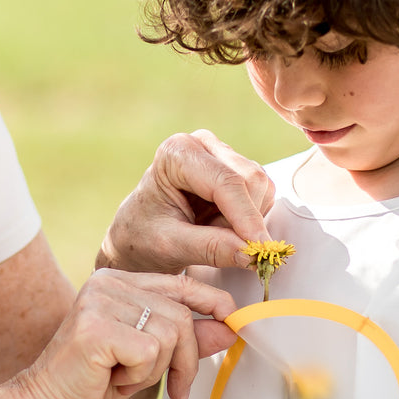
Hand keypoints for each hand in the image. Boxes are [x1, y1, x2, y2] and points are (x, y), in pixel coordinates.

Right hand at [14, 269, 237, 398]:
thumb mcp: (150, 359)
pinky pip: (149, 352)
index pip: (181, 284)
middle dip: (186, 359)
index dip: (213, 303)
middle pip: (180, 314)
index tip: (232, 325)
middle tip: (172, 386)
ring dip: (156, 370)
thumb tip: (231, 327)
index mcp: (118, 281)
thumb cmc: (95, 382)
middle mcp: (107, 282)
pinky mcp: (95, 327)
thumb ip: (186, 340)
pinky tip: (112, 379)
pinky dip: (139, 376)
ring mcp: (99, 302)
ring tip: (124, 377)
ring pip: (169, 334)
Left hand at [98, 129, 274, 274]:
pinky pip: (262, 196)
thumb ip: (210, 249)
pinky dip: (248, 220)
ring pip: (261, 188)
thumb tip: (251, 254)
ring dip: (244, 222)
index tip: (260, 249)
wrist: (137, 235)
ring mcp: (223, 155)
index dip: (246, 216)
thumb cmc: (143, 237)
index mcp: (177, 152)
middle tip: (216, 246)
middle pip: (250, 180)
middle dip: (243, 221)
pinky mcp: (237, 171)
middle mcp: (203, 145)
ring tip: (208, 233)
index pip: (225, 182)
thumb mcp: (170, 247)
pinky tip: (219, 226)